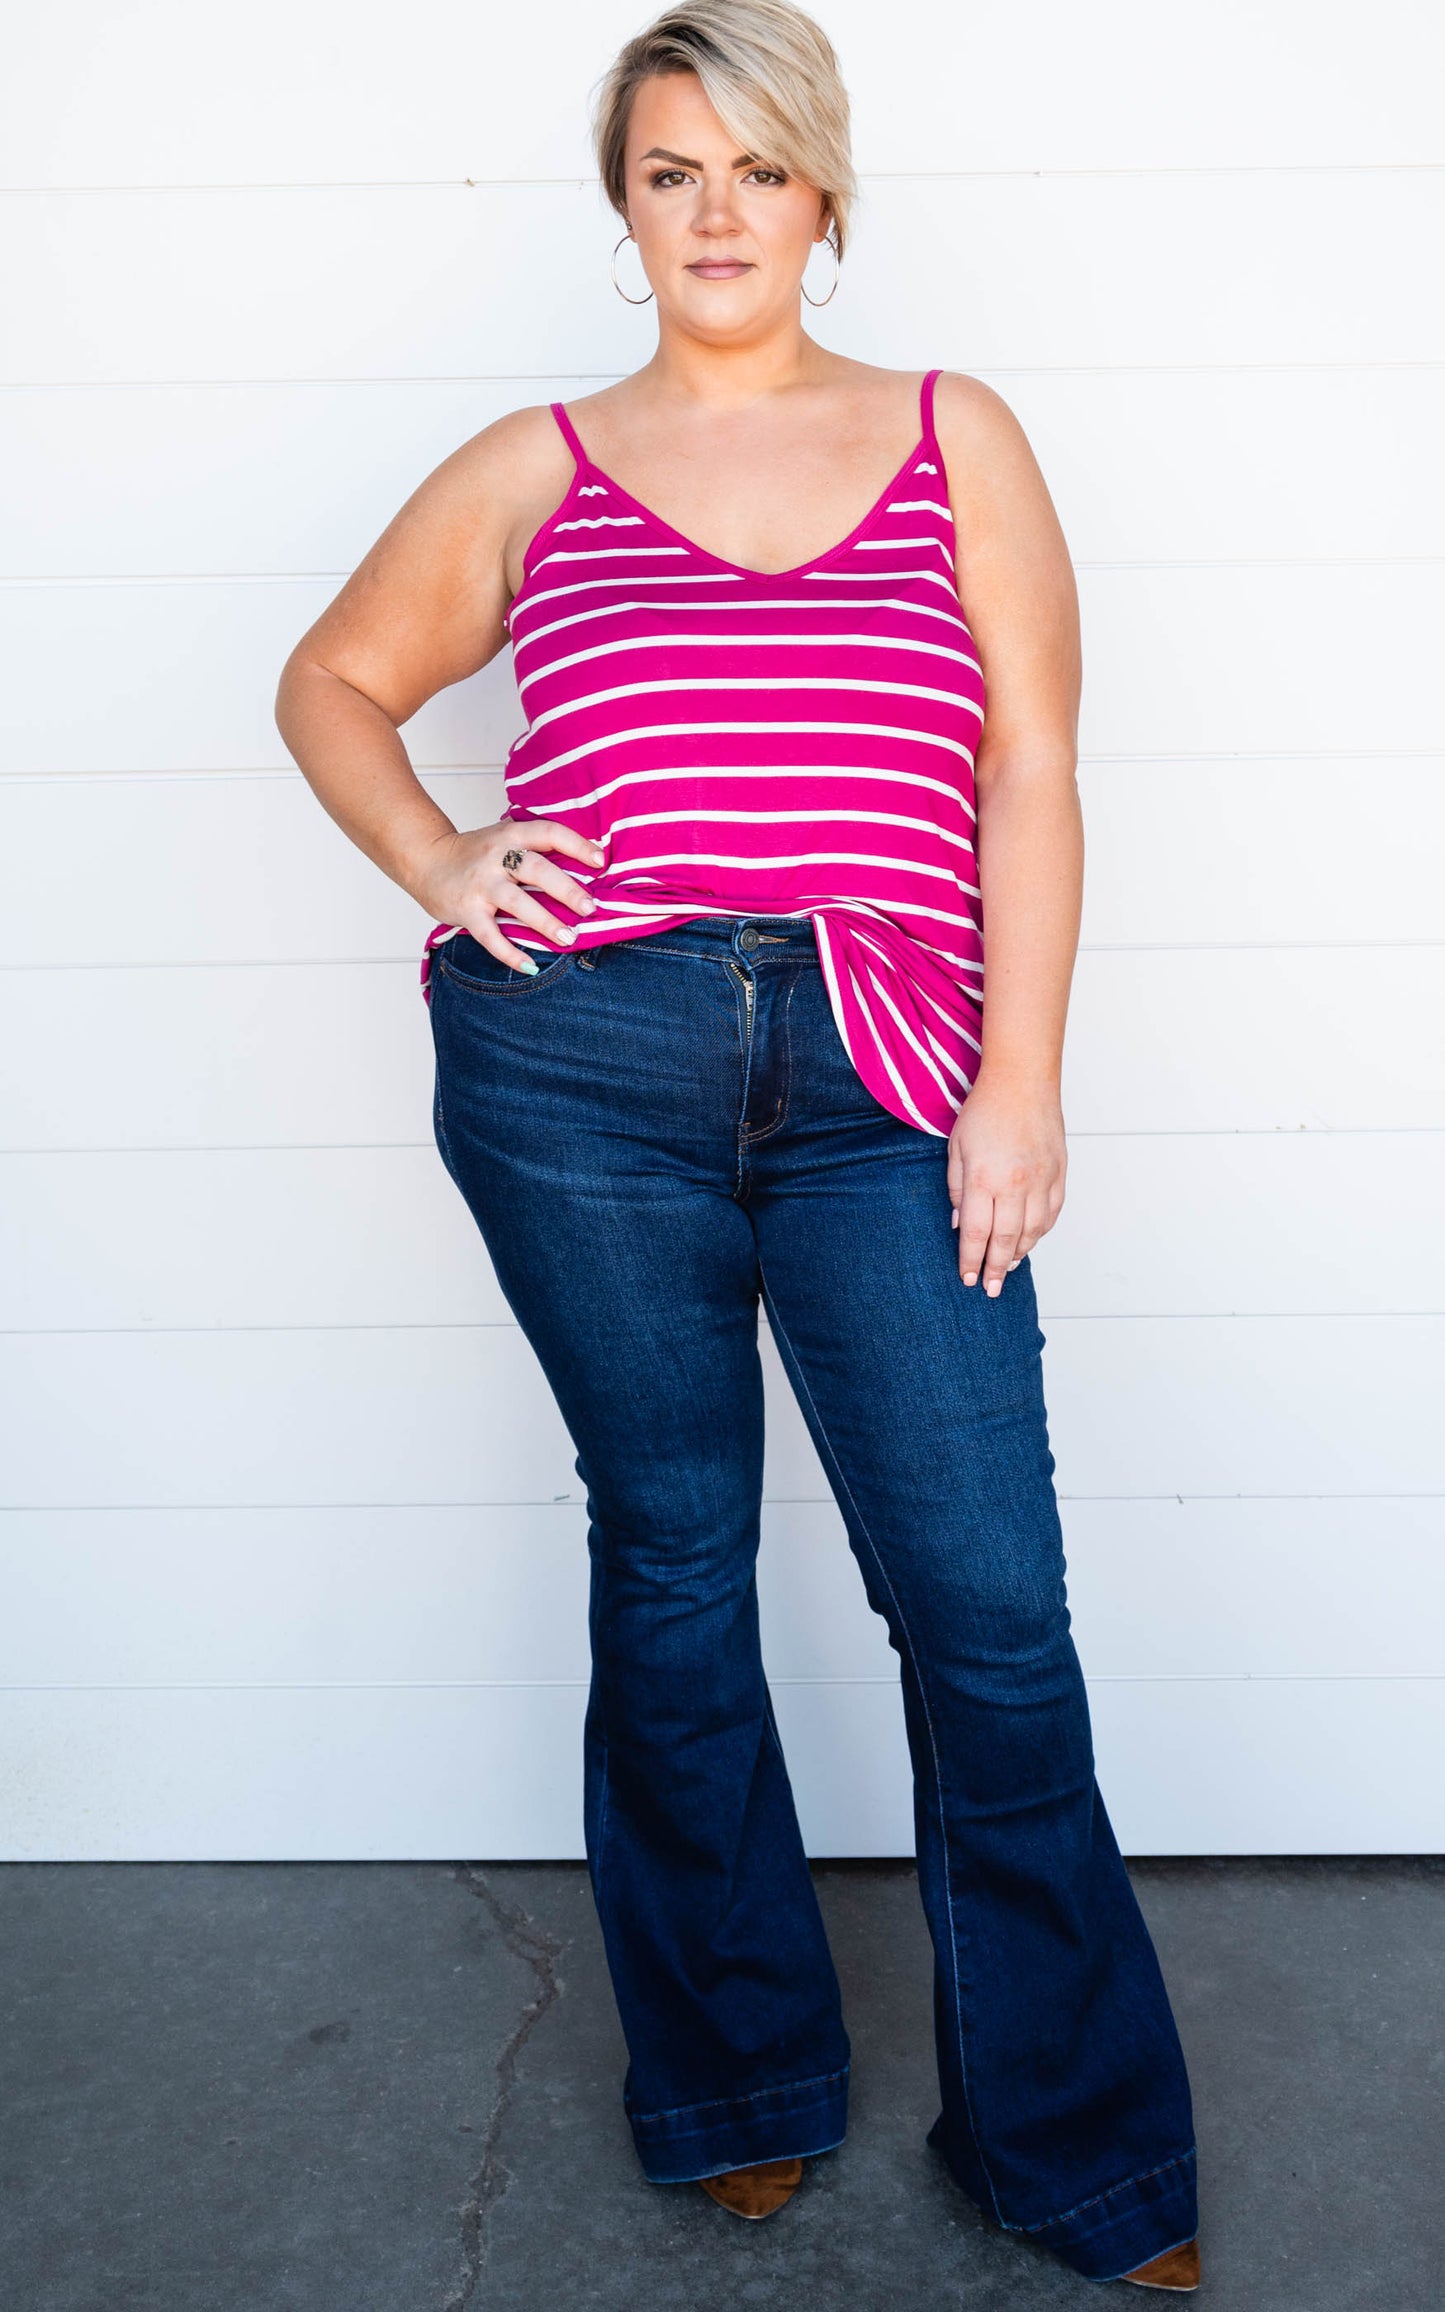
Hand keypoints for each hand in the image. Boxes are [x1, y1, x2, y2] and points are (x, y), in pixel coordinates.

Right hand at [412, 818, 605, 971]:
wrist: (425, 860)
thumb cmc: (474, 853)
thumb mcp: (503, 837)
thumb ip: (533, 846)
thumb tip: (584, 863)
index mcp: (510, 834)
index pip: (549, 833)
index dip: (576, 846)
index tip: (600, 862)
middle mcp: (497, 857)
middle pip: (538, 870)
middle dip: (567, 890)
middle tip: (590, 908)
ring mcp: (482, 885)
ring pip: (519, 903)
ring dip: (546, 923)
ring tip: (569, 938)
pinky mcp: (467, 910)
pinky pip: (491, 936)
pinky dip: (510, 953)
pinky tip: (530, 967)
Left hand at [946, 1071, 1066, 1291]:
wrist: (1023, 1082)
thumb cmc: (984, 1110)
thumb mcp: (956, 1148)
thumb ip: (957, 1189)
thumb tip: (960, 1225)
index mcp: (984, 1179)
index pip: (977, 1233)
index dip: (972, 1260)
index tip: (968, 1279)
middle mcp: (1015, 1184)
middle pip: (1005, 1240)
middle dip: (996, 1269)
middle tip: (990, 1289)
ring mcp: (1041, 1180)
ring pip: (1032, 1232)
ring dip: (1019, 1254)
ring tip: (1007, 1268)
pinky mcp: (1059, 1174)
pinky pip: (1051, 1214)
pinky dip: (1040, 1232)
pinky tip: (1029, 1241)